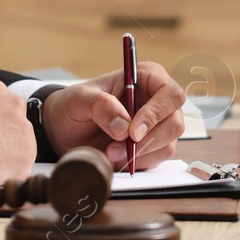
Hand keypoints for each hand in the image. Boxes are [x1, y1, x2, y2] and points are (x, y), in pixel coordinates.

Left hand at [40, 62, 186, 170]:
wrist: (64, 131)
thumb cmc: (72, 106)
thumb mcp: (77, 99)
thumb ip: (99, 105)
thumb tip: (123, 125)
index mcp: (145, 77)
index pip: (170, 93)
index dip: (156, 113)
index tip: (133, 131)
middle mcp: (156, 100)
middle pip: (175, 122)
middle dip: (148, 139)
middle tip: (117, 147)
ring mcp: (157, 124)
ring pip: (169, 143)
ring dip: (139, 153)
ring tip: (110, 151)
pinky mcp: (152, 146)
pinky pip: (157, 158)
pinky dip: (138, 162)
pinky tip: (117, 157)